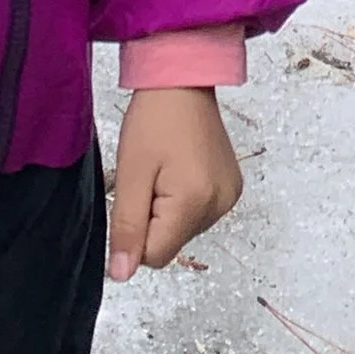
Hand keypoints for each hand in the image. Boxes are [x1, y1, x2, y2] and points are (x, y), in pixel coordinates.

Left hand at [108, 88, 242, 279]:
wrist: (184, 78)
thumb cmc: (153, 119)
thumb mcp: (131, 172)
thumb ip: (126, 228)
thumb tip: (121, 275)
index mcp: (195, 203)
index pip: (156, 256)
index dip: (136, 233)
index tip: (136, 194)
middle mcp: (220, 205)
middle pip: (171, 243)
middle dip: (153, 219)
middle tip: (150, 177)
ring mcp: (230, 196)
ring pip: (184, 230)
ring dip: (168, 210)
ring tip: (165, 169)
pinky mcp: (232, 187)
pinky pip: (199, 214)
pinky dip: (185, 201)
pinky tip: (181, 169)